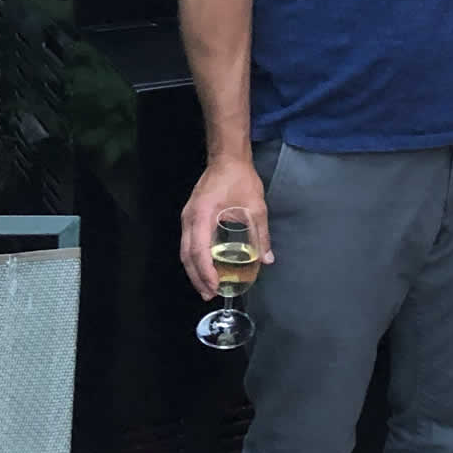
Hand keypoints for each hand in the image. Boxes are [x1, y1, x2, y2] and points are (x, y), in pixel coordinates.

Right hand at [180, 158, 270, 298]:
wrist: (227, 157)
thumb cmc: (240, 178)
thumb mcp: (255, 206)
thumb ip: (261, 234)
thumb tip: (267, 259)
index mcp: (202, 215)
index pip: (198, 250)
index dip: (204, 271)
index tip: (214, 286)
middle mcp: (189, 218)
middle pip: (186, 255)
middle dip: (197, 277)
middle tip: (209, 294)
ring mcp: (187, 217)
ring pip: (185, 250)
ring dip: (194, 270)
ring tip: (206, 286)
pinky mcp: (191, 216)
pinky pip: (188, 242)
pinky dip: (194, 258)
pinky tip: (205, 267)